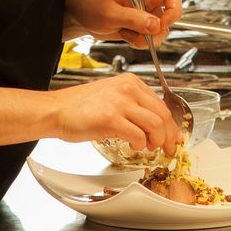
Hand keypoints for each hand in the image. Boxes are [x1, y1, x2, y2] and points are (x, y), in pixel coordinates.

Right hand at [52, 73, 182, 153]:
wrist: (57, 110)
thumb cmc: (81, 107)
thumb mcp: (112, 96)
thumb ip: (133, 105)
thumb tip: (156, 124)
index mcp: (130, 82)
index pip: (161, 104)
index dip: (171, 124)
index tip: (173, 136)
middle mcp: (128, 88)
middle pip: (163, 114)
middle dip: (168, 135)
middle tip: (167, 148)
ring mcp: (120, 102)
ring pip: (155, 125)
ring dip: (156, 141)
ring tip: (148, 147)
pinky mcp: (111, 118)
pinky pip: (138, 135)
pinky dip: (140, 145)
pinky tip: (133, 146)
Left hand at [64, 0, 182, 47]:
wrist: (79, 16)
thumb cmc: (92, 7)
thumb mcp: (111, 14)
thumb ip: (134, 19)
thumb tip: (157, 26)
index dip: (174, 10)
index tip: (162, 24)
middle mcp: (146, 4)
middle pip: (168, 18)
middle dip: (157, 32)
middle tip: (140, 35)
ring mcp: (143, 16)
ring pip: (159, 31)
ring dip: (147, 39)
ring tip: (128, 35)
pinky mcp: (137, 28)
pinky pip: (148, 38)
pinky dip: (139, 42)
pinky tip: (125, 36)